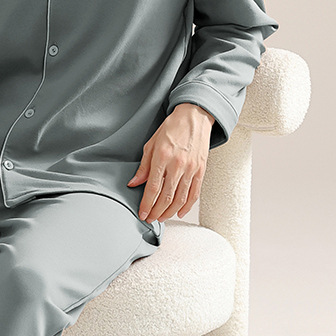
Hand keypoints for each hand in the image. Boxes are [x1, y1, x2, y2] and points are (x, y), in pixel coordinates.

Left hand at [127, 103, 213, 221]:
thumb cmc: (172, 128)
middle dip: (156, 211)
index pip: (153, 187)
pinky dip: (187, 206)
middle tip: (150, 218)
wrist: (194, 117)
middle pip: (166, 196)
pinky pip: (194, 193)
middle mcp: (177, 164)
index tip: (142, 213)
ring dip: (170, 212)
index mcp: (162, 157)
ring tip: (161, 218)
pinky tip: (179, 212)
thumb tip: (134, 183)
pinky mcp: (201, 170)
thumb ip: (143, 166)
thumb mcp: (151, 143)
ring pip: (180, 198)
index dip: (147, 204)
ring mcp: (191, 168)